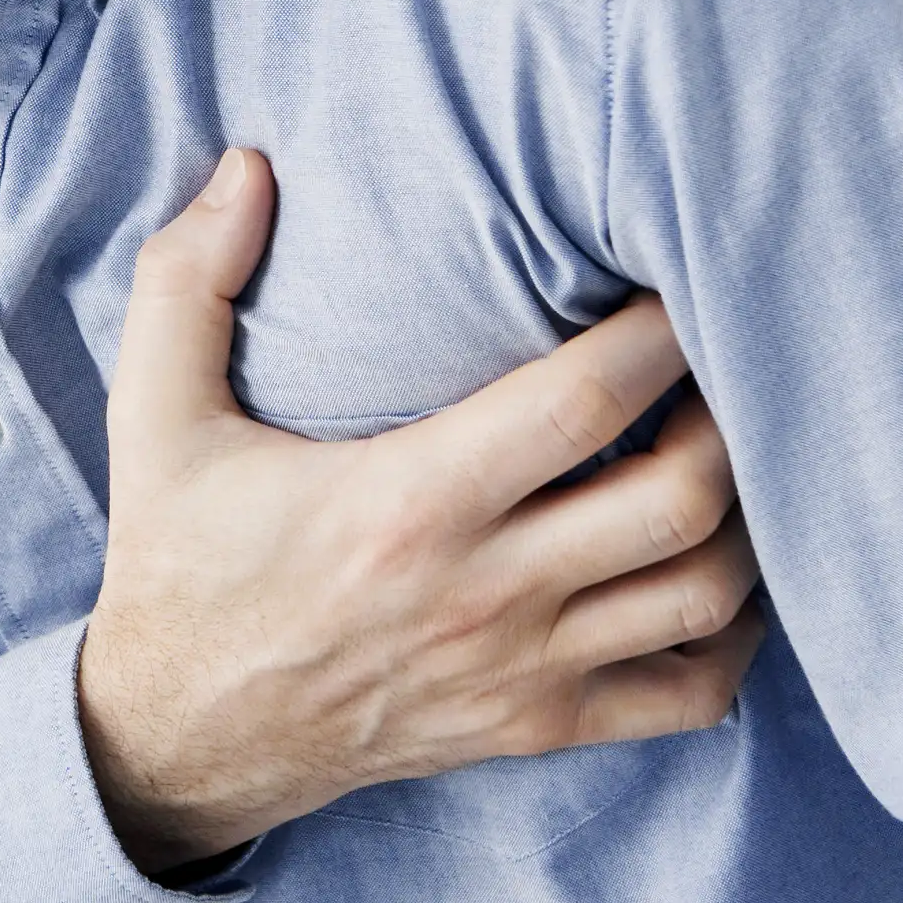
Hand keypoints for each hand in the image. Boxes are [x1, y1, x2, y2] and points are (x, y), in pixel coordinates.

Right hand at [76, 147, 767, 873]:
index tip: (674, 267)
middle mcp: (485, 592)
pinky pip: (689, 693)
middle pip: (682, 499)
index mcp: (407, 503)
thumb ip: (186, 282)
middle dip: (732, 415)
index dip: (659, 331)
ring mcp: (523, 669)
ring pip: (706, 595)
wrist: (178, 736)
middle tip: (726, 354)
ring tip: (734, 445)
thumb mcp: (154, 419)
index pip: (584, 403)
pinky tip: (718, 568)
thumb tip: (245, 166)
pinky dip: (734, 634)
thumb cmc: (182, 561)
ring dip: (748, 517)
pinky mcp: (538, 727)